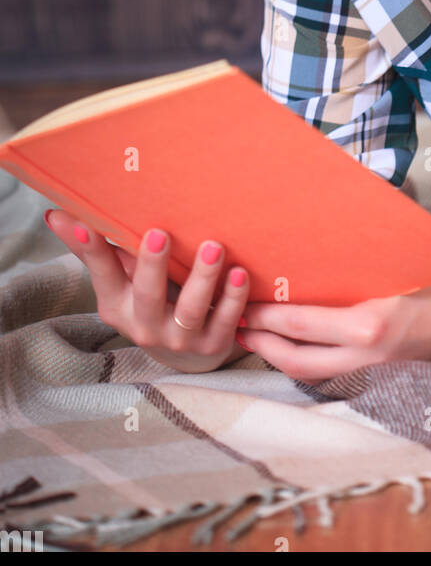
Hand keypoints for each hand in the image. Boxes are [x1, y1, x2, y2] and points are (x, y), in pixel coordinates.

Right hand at [44, 209, 248, 372]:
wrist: (184, 350)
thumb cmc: (147, 297)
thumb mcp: (119, 279)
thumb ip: (94, 248)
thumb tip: (54, 215)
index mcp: (116, 305)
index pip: (102, 273)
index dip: (92, 250)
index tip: (86, 224)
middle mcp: (144, 326)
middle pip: (146, 295)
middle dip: (152, 265)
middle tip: (160, 233)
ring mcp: (179, 340)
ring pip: (189, 311)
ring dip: (202, 279)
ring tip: (214, 247)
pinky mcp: (213, 344)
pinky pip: (224, 321)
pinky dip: (233, 299)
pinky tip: (240, 273)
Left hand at [237, 262, 430, 384]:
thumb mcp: (407, 257)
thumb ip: (361, 256)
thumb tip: (316, 239)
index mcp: (373, 323)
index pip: (301, 324)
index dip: (264, 317)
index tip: (240, 305)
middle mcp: (373, 357)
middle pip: (298, 362)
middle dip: (262, 347)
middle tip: (236, 328)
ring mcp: (385, 374)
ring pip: (317, 377)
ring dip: (284, 360)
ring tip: (259, 340)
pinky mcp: (394, 380)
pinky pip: (341, 377)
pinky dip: (314, 365)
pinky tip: (303, 348)